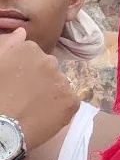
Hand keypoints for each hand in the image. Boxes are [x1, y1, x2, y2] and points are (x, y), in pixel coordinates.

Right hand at [0, 28, 80, 149]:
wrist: (2, 128)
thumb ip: (9, 46)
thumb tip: (22, 31)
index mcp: (30, 49)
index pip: (35, 56)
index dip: (27, 71)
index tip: (18, 83)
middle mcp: (49, 60)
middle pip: (49, 69)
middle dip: (41, 80)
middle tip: (26, 97)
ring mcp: (62, 80)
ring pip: (60, 85)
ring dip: (52, 93)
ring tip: (35, 109)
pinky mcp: (71, 101)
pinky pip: (70, 102)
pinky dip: (61, 109)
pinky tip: (46, 117)